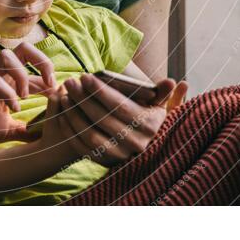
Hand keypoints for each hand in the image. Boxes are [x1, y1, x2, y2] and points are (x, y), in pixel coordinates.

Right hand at [0, 43, 55, 151]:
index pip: (33, 62)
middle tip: (49, 84)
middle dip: (41, 61)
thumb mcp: (6, 130)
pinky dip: (8, 93)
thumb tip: (45, 134)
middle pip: (23, 48)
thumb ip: (25, 129)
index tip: (57, 92)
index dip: (50, 74)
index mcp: (7, 80)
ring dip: (23, 75)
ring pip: (7, 56)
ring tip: (25, 97)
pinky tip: (13, 108)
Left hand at [55, 74, 187, 166]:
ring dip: (74, 114)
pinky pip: (82, 147)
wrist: (147, 154)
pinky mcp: (105, 163)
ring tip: (65, 95)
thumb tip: (176, 82)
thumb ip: (168, 96)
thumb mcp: (164, 110)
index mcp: (148, 126)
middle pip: (102, 118)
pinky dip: (71, 130)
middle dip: (83, 98)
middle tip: (70, 82)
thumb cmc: (153, 123)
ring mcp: (119, 156)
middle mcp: (135, 143)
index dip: (101, 91)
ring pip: (90, 133)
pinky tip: (63, 113)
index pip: (120, 106)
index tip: (85, 76)